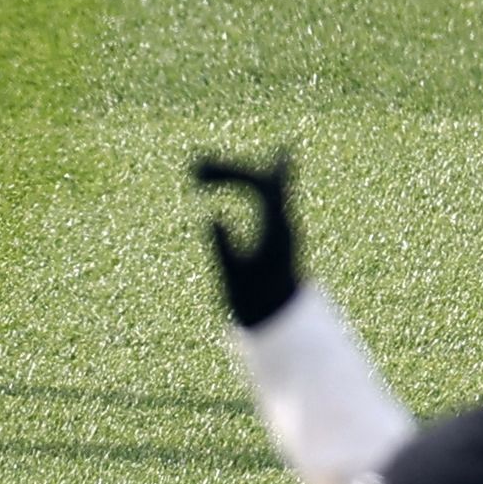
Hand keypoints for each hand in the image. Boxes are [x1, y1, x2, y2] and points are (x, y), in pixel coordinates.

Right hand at [191, 151, 303, 327]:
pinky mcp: (280, 230)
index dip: (230, 176)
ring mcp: (284, 225)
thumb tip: (214, 218)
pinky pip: (270, 195)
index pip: (258, 188)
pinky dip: (256, 182)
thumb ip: (225, 248)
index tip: (198, 179)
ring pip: (269, 185)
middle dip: (231, 170)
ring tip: (213, 165)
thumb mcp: (234, 278)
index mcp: (275, 231)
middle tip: (198, 165)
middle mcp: (284, 222)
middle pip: (263, 181)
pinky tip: (275, 162)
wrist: (283, 321)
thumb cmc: (256, 302)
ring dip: (240, 174)